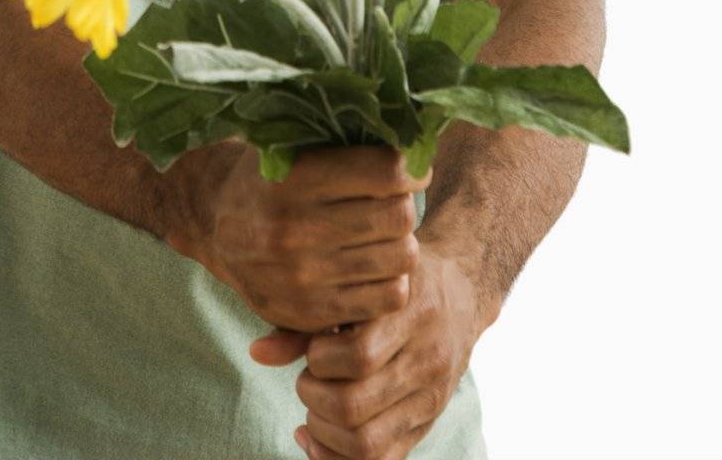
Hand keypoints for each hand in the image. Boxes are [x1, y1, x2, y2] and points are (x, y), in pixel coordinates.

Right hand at [177, 144, 431, 334]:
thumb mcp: (293, 144)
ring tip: (384, 233)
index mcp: (295, 177)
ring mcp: (303, 276)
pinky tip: (375, 264)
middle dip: (405, 205)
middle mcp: (295, 228)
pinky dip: (392, 278)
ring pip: (400, 258)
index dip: (411, 167)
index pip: (387, 172)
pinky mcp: (312, 312)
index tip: (411, 169)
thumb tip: (410, 132)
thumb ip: (344, 138)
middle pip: (398, 216)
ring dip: (402, 242)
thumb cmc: (269, 175)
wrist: (215, 227)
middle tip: (394, 200)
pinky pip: (387, 298)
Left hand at [252, 241, 492, 459]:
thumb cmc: (396, 280)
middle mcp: (427, 360)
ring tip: (315, 404)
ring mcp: (430, 398)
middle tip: (308, 378)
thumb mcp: (361, 280)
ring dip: (323, 431)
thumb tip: (257, 353)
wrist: (464, 290)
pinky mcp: (426, 425)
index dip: (320, 359)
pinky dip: (337, 457)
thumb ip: (309, 316)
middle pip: (356, 405)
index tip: (313, 348)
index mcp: (411, 314)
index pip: (359, 355)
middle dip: (314, 397)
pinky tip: (315, 435)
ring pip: (367, 444)